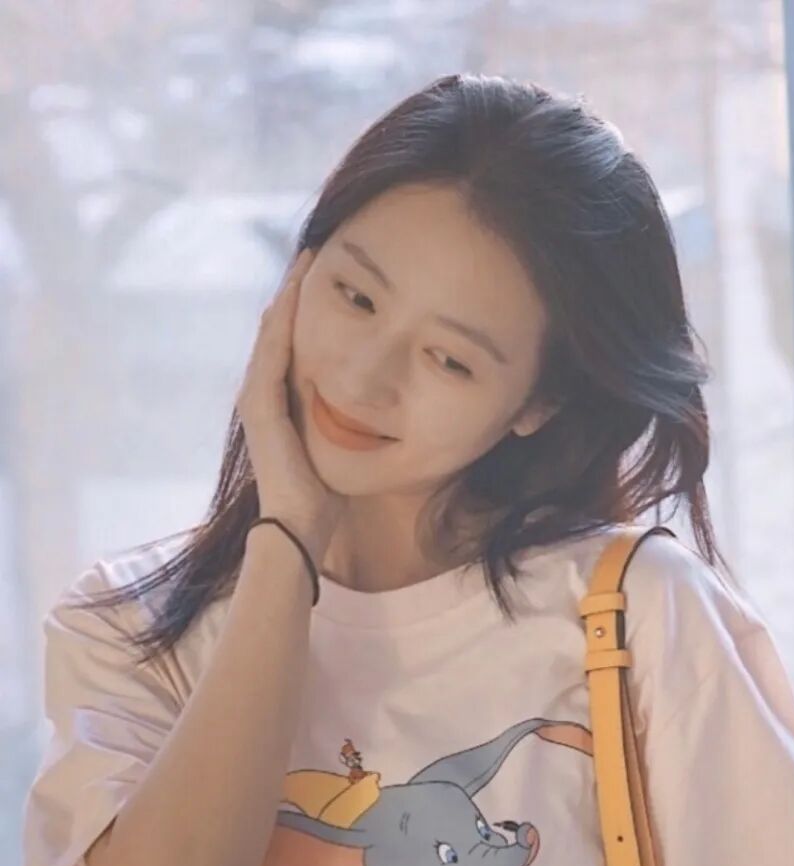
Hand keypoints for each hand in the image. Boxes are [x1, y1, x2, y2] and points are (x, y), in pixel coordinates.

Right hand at [236, 246, 345, 559]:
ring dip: (288, 295)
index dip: (308, 309)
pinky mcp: (258, 405)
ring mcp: (256, 398)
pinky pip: (273, 352)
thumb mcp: (339, 446)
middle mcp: (262, 394)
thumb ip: (347, 422)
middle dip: (296, 292)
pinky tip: (295, 292)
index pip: (293, 343)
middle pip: (279, 330)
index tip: (332, 275)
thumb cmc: (324, 498)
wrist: (299, 527)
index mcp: (281, 402)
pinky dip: (282, 321)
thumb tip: (379, 406)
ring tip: (306, 259)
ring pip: (272, 332)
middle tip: (315, 251)